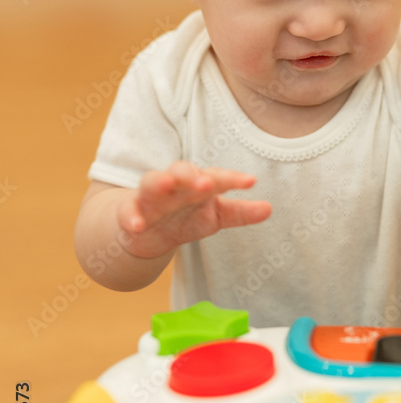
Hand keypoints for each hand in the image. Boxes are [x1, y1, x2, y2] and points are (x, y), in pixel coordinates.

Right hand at [117, 161, 271, 258]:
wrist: (146, 231)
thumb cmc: (185, 216)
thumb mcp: (215, 216)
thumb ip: (240, 213)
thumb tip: (269, 209)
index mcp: (198, 182)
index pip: (217, 176)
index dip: (233, 179)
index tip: (251, 181)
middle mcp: (174, 185)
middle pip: (182, 171)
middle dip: (193, 175)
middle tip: (207, 182)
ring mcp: (150, 197)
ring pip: (152, 183)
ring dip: (159, 183)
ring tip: (167, 185)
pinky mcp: (130, 212)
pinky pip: (128, 212)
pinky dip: (131, 217)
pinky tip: (136, 224)